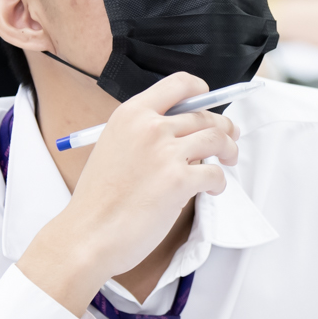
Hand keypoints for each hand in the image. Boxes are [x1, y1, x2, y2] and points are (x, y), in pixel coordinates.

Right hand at [17, 74, 239, 316]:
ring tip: (228, 161)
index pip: (177, 84)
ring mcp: (166, 153)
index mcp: (131, 114)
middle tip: (229, 139)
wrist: (88, 234)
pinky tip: (212, 189)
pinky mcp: (179, 180)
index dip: (199, 90)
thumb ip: (143, 135)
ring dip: (229, 150)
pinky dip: (220, 182)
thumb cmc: (98, 200)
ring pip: (218, 139)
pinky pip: (215, 173)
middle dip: (224, 127)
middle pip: (204, 115)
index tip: (207, 100)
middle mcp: (150, 127)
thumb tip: (181, 134)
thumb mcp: (113, 147)